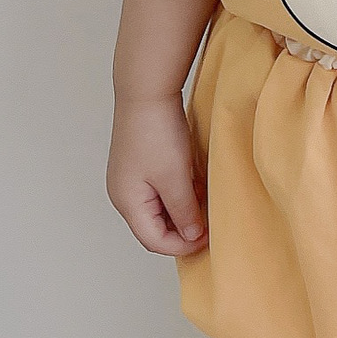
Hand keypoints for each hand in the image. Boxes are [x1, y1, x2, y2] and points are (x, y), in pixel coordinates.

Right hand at [107, 94, 207, 255]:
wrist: (147, 91)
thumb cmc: (156, 133)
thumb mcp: (175, 178)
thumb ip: (184, 210)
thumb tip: (192, 236)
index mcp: (128, 203)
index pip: (154, 241)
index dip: (183, 246)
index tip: (209, 239)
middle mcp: (125, 194)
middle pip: (155, 226)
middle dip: (183, 229)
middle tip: (211, 224)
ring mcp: (132, 178)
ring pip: (160, 207)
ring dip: (184, 209)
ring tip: (208, 204)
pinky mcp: (142, 163)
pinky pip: (161, 188)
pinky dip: (180, 191)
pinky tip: (199, 184)